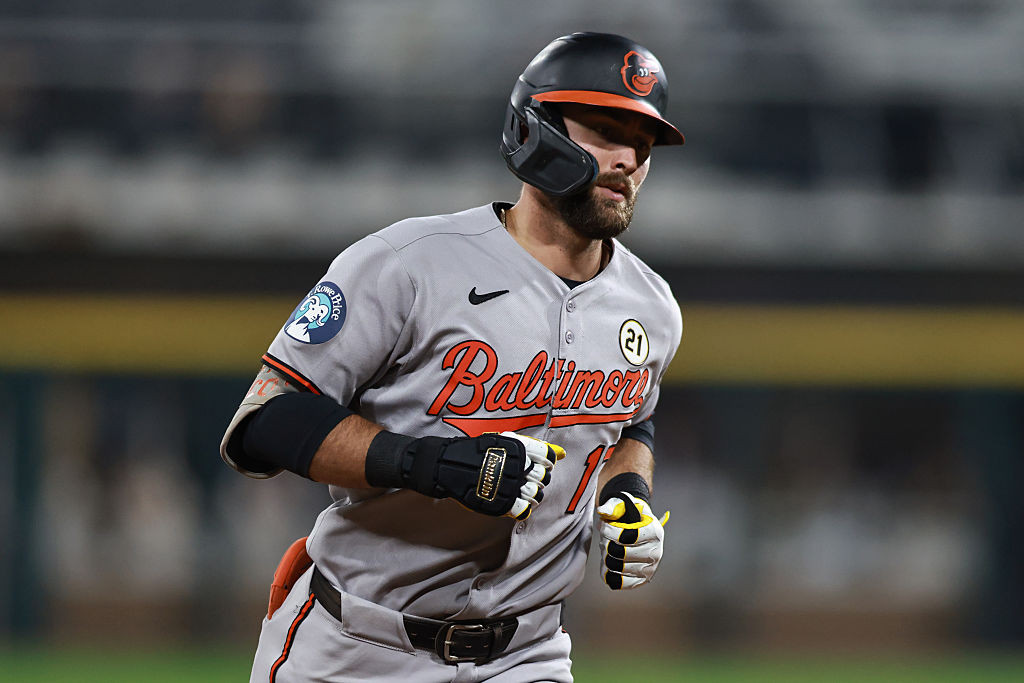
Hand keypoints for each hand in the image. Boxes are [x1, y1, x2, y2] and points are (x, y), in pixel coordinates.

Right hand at [401, 431, 564, 519]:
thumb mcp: (505, 440)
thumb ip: (535, 448)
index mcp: (520, 449)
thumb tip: (562, 454)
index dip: (544, 462)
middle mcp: (518, 467)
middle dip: (537, 479)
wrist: (449, 465)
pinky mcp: (502, 503)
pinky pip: (523, 510)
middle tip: (524, 478)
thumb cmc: (478, 450)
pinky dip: (522, 508)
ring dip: (531, 494)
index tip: (536, 464)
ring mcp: (511, 486)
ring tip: (519, 491)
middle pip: (543, 477)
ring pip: (536, 494)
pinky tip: (514, 503)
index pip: (547, 457)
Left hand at [597, 492, 669, 589]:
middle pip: (621, 553)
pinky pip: (620, 583)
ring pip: (617, 567)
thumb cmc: (630, 516)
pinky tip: (607, 564)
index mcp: (654, 532)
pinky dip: (609, 574)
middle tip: (605, 539)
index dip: (610, 532)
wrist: (640, 529)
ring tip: (607, 549)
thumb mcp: (624, 505)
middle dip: (606, 544)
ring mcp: (650, 568)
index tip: (603, 527)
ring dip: (606, 558)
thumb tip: (603, 512)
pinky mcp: (642, 580)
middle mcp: (656, 552)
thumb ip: (613, 507)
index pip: (628, 536)